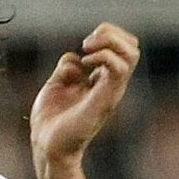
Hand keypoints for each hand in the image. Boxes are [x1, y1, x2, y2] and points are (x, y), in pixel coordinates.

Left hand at [31, 24, 139, 172]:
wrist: (46, 145)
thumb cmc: (50, 121)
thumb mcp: (55, 86)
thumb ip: (67, 68)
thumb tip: (75, 57)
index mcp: (101, 79)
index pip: (122, 47)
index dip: (107, 35)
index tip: (83, 43)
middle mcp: (110, 83)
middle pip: (132, 46)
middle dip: (111, 33)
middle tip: (87, 42)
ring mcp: (110, 90)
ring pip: (132, 53)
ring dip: (110, 42)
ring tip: (87, 49)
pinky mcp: (105, 98)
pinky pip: (119, 68)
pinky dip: (104, 56)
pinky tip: (85, 64)